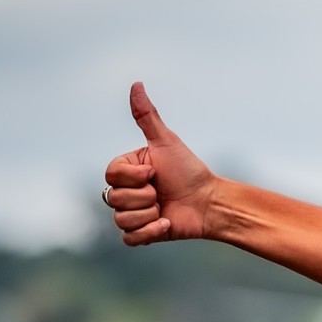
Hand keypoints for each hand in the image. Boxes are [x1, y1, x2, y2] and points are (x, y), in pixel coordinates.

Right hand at [101, 83, 224, 245]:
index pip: (110, 175)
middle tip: (163, 192)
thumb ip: (147, 116)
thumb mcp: (166, 142)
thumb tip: (136, 83)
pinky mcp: (143, 234)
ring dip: (149, 214)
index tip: (155, 173)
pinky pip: (130, 238)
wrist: (210, 202)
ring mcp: (133, 213)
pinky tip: (167, 224)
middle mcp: (126, 191)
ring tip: (165, 208)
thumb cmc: (190, 170)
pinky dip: (150, 232)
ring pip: (121, 219)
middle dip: (144, 196)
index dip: (133, 176)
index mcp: (126, 170)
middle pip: (114, 199)